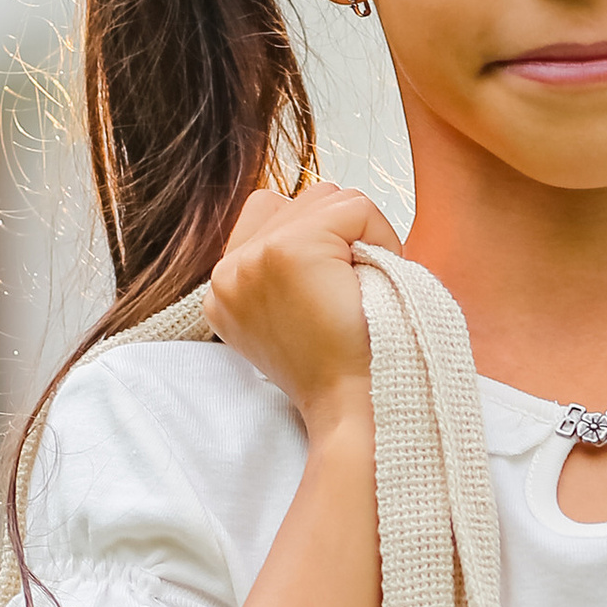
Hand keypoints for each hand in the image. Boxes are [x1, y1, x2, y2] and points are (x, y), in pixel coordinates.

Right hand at [207, 180, 400, 432]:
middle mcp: (227, 274)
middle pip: (297, 201)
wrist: (357, 409)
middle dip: (338, 235)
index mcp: (225, 290)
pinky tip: (372, 284)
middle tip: (352, 293)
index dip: (318, 240)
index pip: (269, 215)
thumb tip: (321, 216)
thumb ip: (287, 270)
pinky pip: (354, 207)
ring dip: (358, 235)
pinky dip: (381, 237)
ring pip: (325, 197)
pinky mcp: (289, 251)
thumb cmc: (345, 371)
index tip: (331, 294)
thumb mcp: (295, 317)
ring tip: (361, 288)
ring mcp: (252, 259)